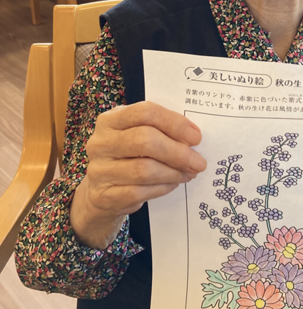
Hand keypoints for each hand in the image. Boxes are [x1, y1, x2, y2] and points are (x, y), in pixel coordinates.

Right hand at [70, 101, 205, 248]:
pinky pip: (140, 192)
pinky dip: (162, 188)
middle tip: (198, 162)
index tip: (196, 137)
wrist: (100, 192)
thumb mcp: (136, 135)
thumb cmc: (127, 157)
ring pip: (144, 169)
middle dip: (178, 152)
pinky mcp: (104, 196)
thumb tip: (192, 138)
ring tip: (189, 173)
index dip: (174, 123)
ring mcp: (99, 170)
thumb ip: (160, 130)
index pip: (145, 112)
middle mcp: (101, 143)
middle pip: (144, 140)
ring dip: (174, 172)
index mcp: (110, 120)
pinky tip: (173, 184)